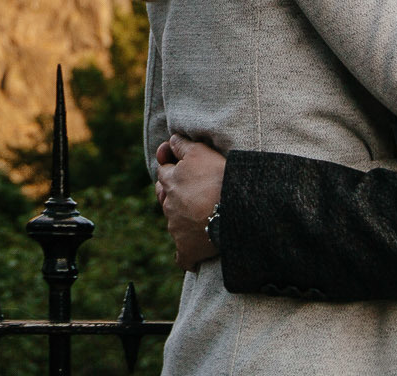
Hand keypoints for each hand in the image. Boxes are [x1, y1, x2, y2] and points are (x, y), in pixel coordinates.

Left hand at [153, 132, 226, 270]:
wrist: (233, 212)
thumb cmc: (218, 179)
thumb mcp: (200, 152)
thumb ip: (182, 145)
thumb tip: (170, 140)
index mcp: (171, 181)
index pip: (164, 171)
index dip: (171, 167)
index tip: (178, 167)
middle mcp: (169, 205)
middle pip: (163, 196)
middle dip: (170, 192)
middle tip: (185, 191)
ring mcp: (176, 228)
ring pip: (173, 223)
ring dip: (180, 219)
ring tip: (197, 218)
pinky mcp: (185, 249)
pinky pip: (182, 256)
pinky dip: (186, 255)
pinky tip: (192, 256)